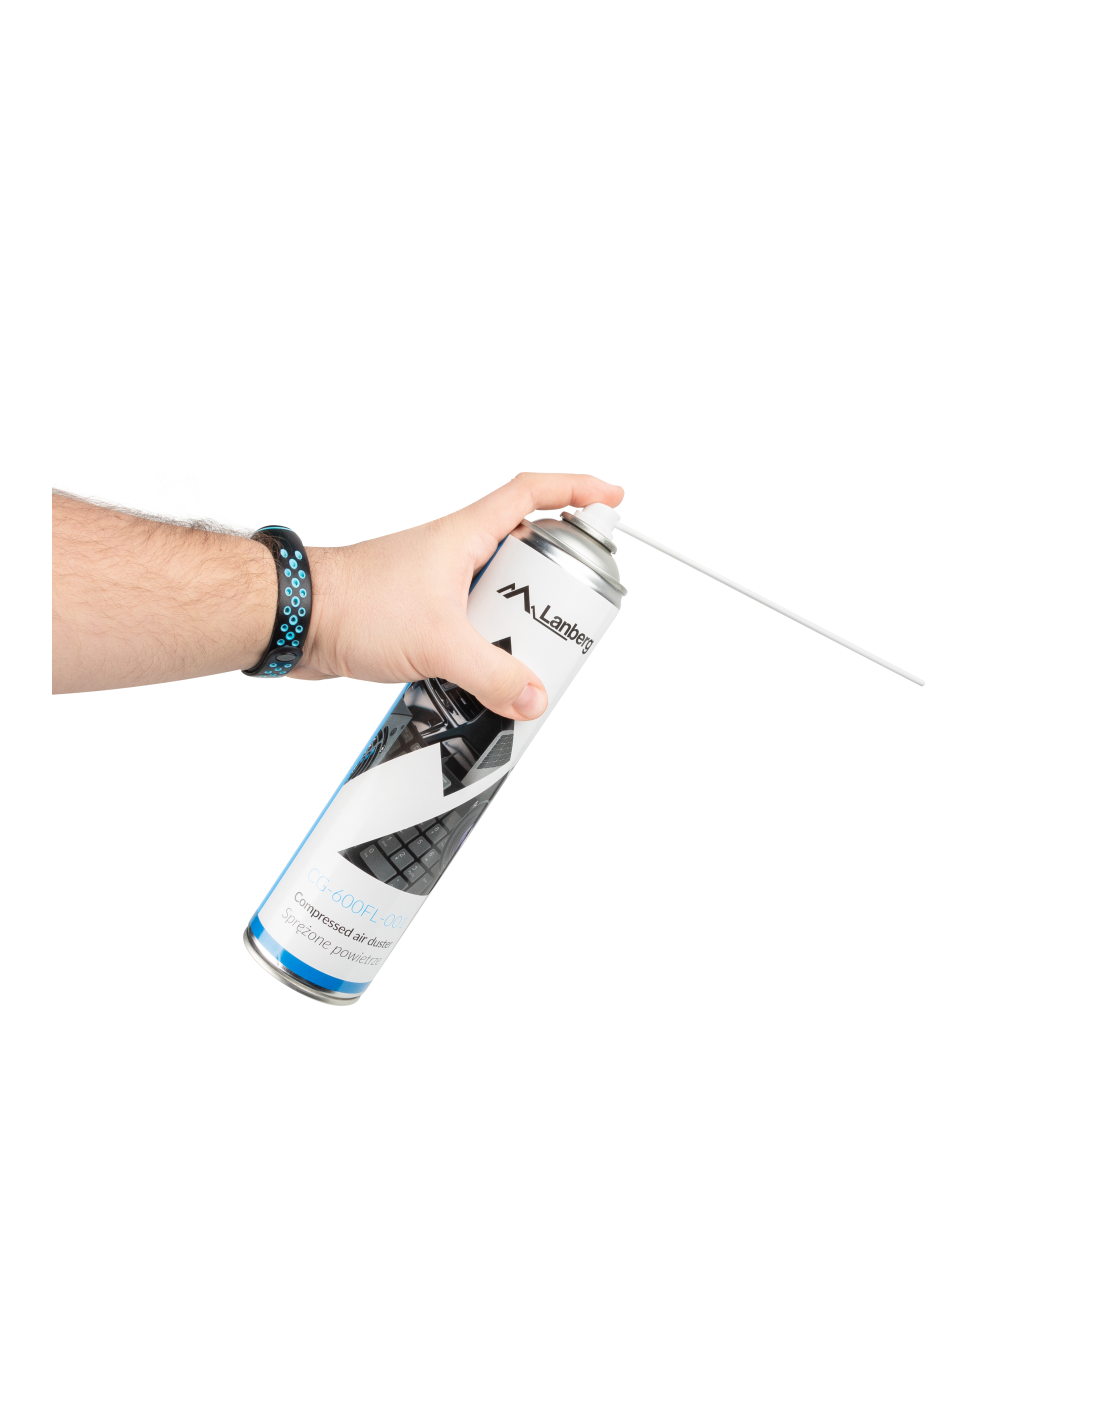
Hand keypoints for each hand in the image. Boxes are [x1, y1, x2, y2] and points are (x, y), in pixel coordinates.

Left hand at [295, 472, 623, 719]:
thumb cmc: (355, 604)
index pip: (531, 493)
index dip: (576, 490)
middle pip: (526, 553)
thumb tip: (532, 696)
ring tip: (526, 653)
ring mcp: (439, 583)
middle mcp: (455, 552)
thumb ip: (491, 674)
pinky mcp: (422, 614)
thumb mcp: (438, 643)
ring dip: (516, 623)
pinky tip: (485, 674)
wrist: (298, 620)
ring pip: (498, 595)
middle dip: (553, 583)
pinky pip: (470, 625)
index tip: (612, 498)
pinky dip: (485, 646)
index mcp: (465, 534)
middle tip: (571, 612)